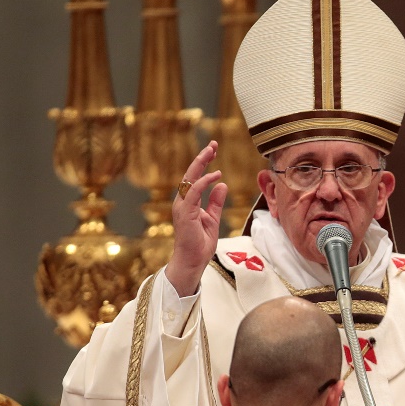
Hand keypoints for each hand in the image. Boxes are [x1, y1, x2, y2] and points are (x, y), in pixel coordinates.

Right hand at [166, 141, 227, 296]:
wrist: (192, 262)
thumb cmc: (200, 244)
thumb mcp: (213, 219)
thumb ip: (216, 202)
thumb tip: (222, 185)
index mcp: (188, 202)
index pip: (195, 177)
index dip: (204, 163)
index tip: (214, 150)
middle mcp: (182, 201)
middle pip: (190, 174)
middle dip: (202, 157)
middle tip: (213, 144)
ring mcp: (182, 206)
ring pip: (189, 179)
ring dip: (201, 164)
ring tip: (212, 152)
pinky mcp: (185, 213)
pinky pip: (193, 193)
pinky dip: (203, 183)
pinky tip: (215, 175)